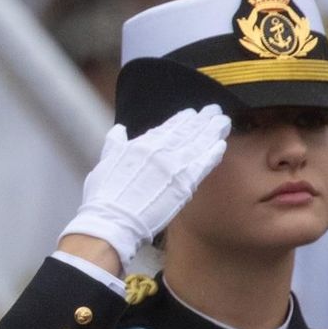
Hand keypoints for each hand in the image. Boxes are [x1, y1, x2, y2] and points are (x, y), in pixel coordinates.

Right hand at [59, 105, 231, 269]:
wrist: (113, 218)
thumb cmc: (104, 195)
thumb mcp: (105, 161)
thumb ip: (115, 143)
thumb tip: (119, 130)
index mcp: (142, 144)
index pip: (167, 127)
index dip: (182, 119)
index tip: (191, 113)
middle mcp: (161, 150)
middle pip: (187, 131)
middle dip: (202, 119)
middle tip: (214, 110)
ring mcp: (175, 165)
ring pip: (199, 143)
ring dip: (213, 131)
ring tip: (223, 121)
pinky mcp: (186, 183)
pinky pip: (204, 164)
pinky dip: (213, 153)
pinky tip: (221, 145)